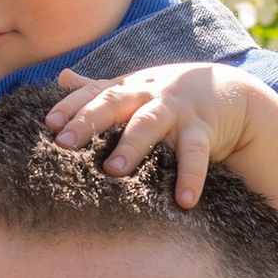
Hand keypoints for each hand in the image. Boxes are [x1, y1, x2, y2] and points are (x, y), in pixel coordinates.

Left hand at [45, 61, 262, 208]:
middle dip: (89, 121)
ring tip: (114, 170)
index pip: (94, 93)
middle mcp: (148, 94)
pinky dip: (191, 177)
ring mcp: (176, 111)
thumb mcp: (135, 88)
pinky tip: (184, 201)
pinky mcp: (203, 130)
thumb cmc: (168, 96)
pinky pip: (196, 154)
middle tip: (65, 143)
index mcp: (128, 88)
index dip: (71, 106)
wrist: (228, 92)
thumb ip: (98, 87)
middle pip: (114, 103)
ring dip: (132, 145)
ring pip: (150, 124)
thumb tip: (60, 77)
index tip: (49, 124)